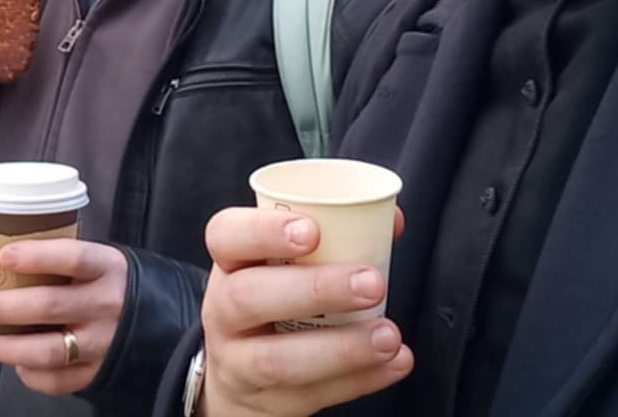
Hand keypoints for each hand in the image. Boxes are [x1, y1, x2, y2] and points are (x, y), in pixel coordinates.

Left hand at [0, 240, 127, 395]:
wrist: (167, 324)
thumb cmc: (118, 287)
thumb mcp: (104, 263)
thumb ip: (67, 262)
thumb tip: (6, 257)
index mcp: (108, 268)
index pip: (72, 258)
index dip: (36, 256)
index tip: (4, 256)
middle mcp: (107, 305)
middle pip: (49, 306)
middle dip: (4, 307)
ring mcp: (104, 342)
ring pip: (49, 350)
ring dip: (11, 347)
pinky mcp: (100, 372)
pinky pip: (59, 380)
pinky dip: (33, 375)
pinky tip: (19, 364)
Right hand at [195, 208, 411, 416]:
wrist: (239, 377)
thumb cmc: (275, 301)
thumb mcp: (284, 266)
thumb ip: (334, 237)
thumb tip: (392, 220)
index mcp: (230, 264)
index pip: (226, 237)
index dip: (263, 231)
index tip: (312, 230)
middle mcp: (224, 312)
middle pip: (249, 298)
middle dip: (316, 289)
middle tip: (372, 283)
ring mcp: (238, 363)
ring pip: (276, 360)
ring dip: (341, 348)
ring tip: (388, 335)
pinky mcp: (267, 403)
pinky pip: (311, 396)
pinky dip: (359, 380)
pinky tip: (394, 362)